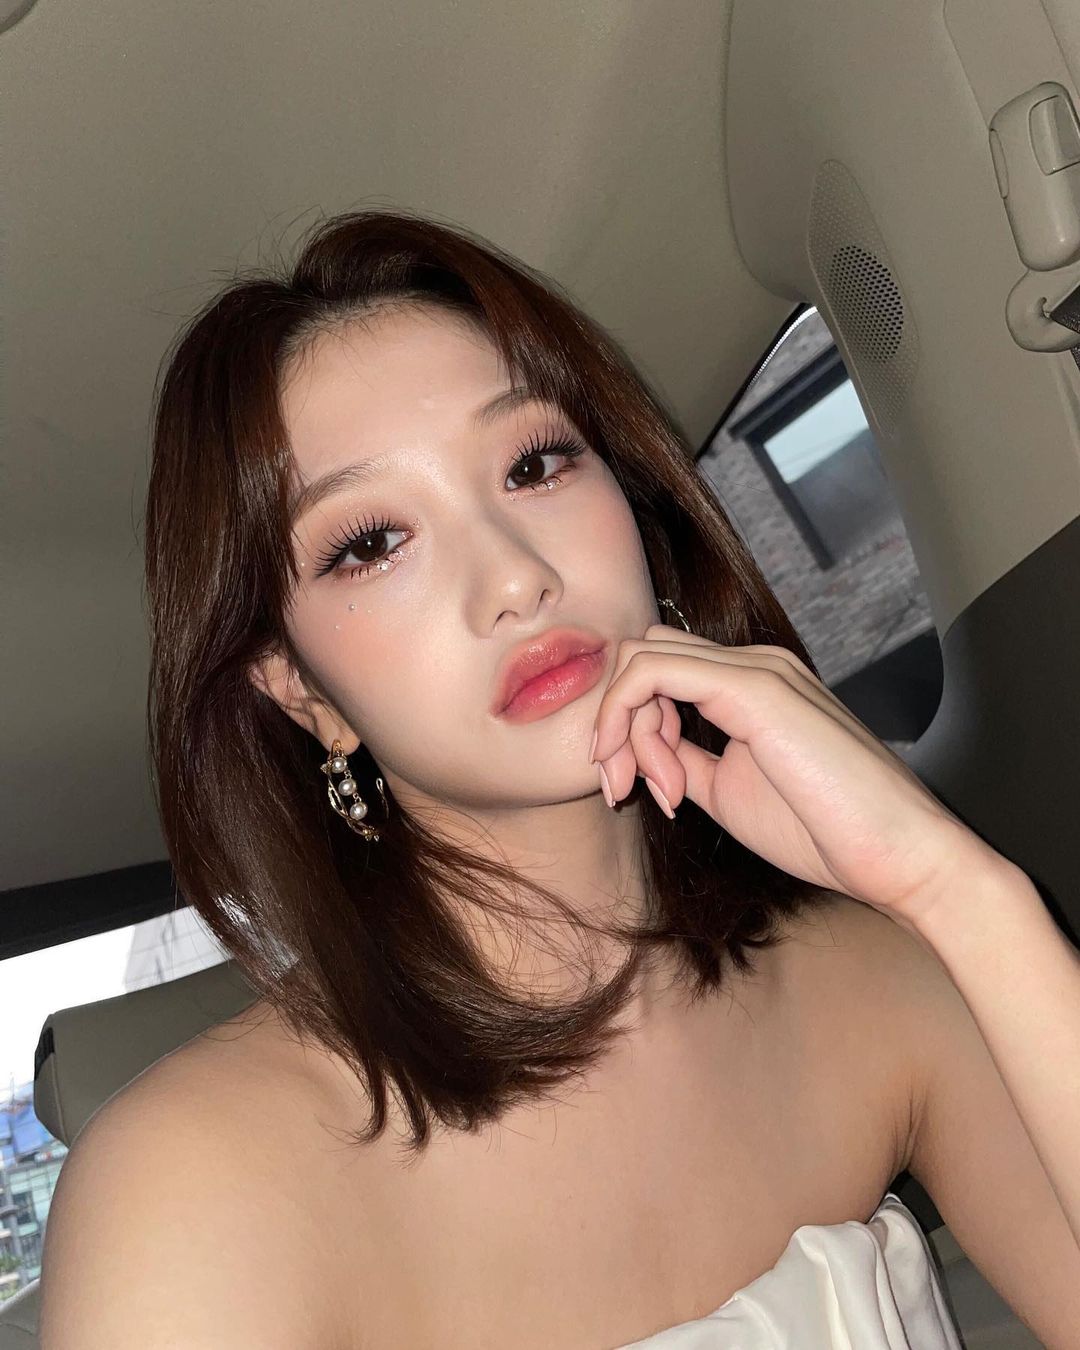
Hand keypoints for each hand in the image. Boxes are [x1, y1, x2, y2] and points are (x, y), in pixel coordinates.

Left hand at [589, 622, 1008, 931]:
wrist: (899, 856)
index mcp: (753, 684)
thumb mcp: (728, 791)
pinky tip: (665, 786)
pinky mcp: (755, 687)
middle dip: (616, 723)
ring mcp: (757, 669)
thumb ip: (684, 761)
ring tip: (663, 797)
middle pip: (642, 655)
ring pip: (640, 659)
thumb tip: (639, 755)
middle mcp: (754, 663)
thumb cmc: (826, 831)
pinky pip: (653, 673)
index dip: (629, 728)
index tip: (644, 795)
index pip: (660, 670)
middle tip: (630, 792)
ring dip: (623, 732)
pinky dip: (631, 726)